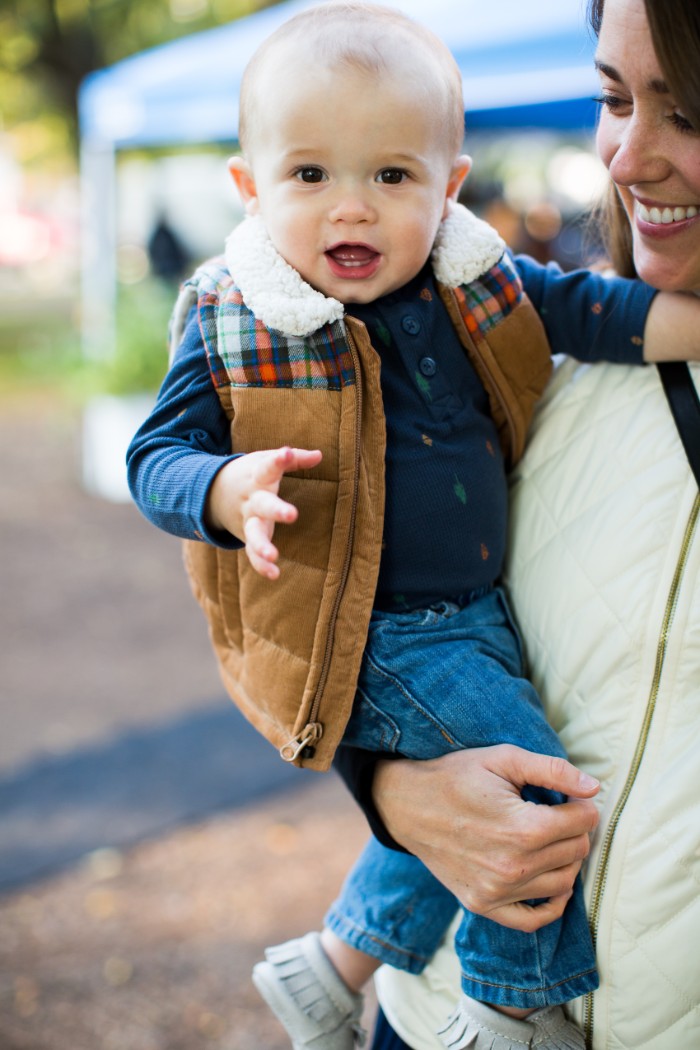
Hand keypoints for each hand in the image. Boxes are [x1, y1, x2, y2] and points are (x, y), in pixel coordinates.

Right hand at [205, 446, 321, 578]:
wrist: (213, 490)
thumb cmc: (252, 473)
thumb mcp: (266, 461)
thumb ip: (293, 459)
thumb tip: (319, 455)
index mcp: (258, 476)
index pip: (268, 467)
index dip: (279, 460)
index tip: (286, 453)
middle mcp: (252, 499)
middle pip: (263, 504)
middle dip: (276, 510)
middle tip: (292, 515)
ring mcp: (248, 520)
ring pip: (253, 533)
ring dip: (262, 545)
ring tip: (273, 555)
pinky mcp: (247, 536)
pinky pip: (252, 553)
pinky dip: (260, 564)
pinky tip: (274, 574)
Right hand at [373, 744, 599, 932]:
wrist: (407, 804)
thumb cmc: (457, 775)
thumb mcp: (503, 758)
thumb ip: (553, 770)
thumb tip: (594, 787)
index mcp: (523, 828)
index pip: (583, 822)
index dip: (582, 804)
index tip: (569, 796)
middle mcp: (514, 866)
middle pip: (576, 851)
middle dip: (575, 829)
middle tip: (557, 813)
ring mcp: (498, 891)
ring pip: (563, 883)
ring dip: (565, 860)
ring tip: (548, 838)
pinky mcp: (483, 905)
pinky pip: (533, 920)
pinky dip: (550, 904)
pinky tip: (548, 880)